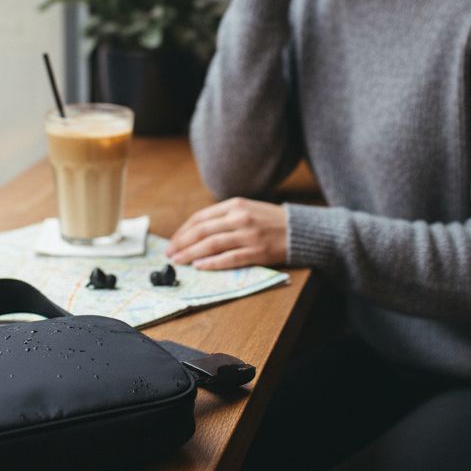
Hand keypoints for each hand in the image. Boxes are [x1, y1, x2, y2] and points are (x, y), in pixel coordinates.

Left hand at [166, 198, 287, 269]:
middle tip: (169, 253)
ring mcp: (249, 235)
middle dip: (181, 243)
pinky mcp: (257, 251)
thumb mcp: (247, 209)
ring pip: (211, 245)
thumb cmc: (271, 221)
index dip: (183, 231)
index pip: (201, 218)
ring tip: (179, 261)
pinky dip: (212, 263)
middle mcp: (240, 217)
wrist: (300, 230)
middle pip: (202, 231)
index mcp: (235, 204)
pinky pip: (229, 258)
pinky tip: (200, 266)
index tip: (173, 241)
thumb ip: (224, 217)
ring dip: (191, 254)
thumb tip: (197, 231)